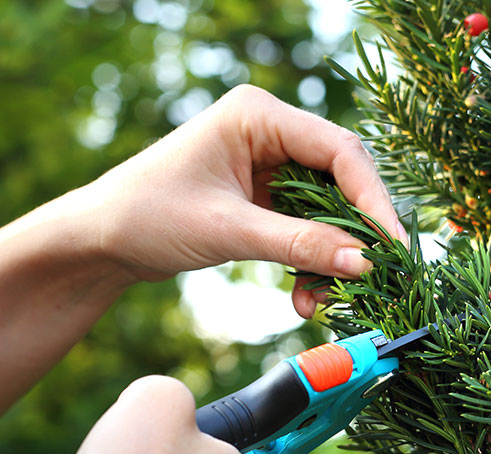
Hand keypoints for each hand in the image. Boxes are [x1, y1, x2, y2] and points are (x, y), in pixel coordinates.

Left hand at [81, 84, 407, 317]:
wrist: (98, 240)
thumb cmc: (147, 217)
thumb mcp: (228, 231)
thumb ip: (299, 245)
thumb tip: (364, 263)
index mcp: (258, 114)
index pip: (339, 151)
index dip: (372, 201)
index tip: (392, 248)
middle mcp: (269, 130)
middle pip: (341, 180)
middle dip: (353, 235)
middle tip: (372, 279)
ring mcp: (266, 162)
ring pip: (327, 210)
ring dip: (330, 257)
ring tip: (323, 301)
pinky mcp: (262, 194)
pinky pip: (306, 227)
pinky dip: (309, 262)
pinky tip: (303, 297)